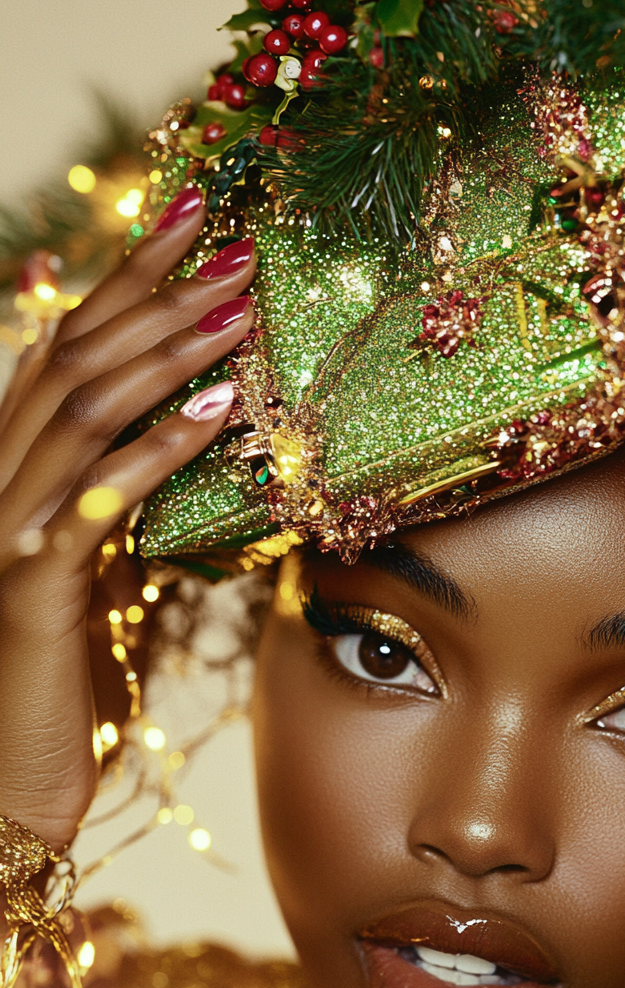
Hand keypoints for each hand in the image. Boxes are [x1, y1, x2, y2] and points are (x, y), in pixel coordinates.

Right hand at [0, 189, 255, 852]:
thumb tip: (189, 415)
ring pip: (81, 413)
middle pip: (77, 357)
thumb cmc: (64, 658)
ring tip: (239, 315)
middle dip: (160, 297)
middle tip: (238, 251)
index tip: (197, 216)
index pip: (74, 340)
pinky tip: (216, 417)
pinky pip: (96, 502)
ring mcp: (6, 528)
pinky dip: (157, 452)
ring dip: (166, 357)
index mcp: (18, 460)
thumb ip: (121, 480)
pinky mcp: (29, 590)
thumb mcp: (99, 551)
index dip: (131, 273)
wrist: (9, 772)